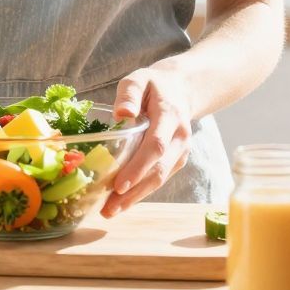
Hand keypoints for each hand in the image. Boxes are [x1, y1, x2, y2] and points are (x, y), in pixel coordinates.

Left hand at [101, 65, 195, 216]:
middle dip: (133, 192)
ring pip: (159, 179)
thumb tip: (120, 114)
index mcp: (170, 116)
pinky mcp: (177, 160)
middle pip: (158, 169)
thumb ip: (129, 94)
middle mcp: (180, 137)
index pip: (156, 146)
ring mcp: (181, 151)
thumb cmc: (153, 85)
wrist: (181, 90)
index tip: (119, 185)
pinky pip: (159, 179)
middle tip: (109, 208)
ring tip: (110, 211)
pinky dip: (141, 192)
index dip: (138, 167)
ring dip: (135, 198)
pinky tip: (122, 203)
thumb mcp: (138, 79)